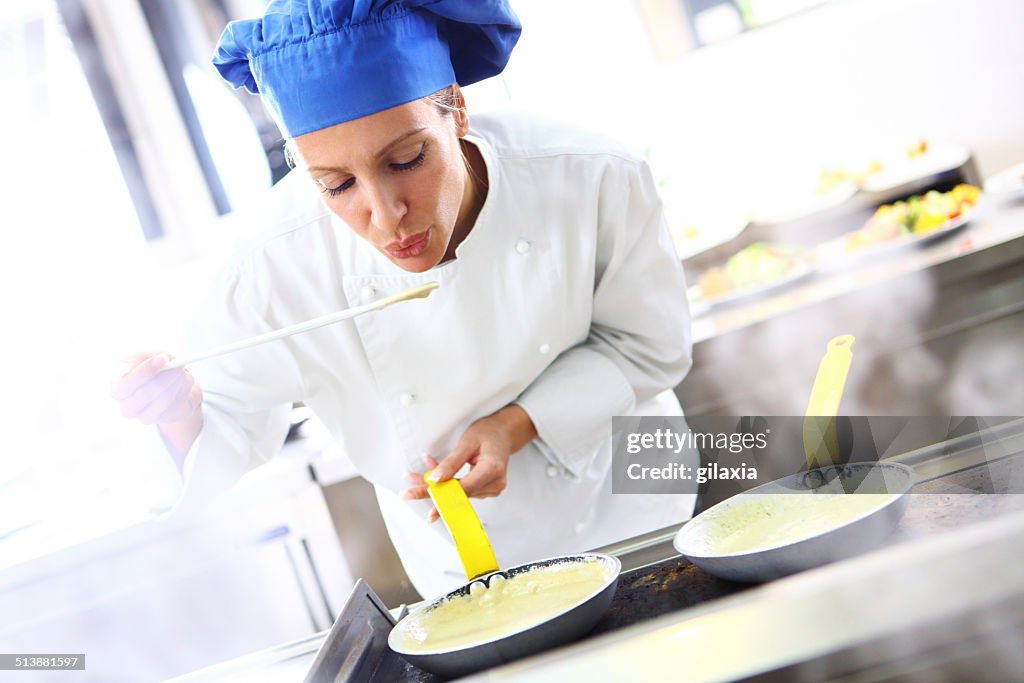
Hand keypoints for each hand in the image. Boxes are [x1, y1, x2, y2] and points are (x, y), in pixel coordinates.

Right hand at [111, 352, 203, 458]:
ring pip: (161, 401)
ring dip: (176, 384)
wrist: (170, 384)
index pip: (124, 384)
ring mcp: (138, 415)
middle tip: (179, 365)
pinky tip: (184, 382)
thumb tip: (163, 359)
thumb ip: (153, 357)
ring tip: (183, 372)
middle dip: (165, 377)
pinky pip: (172, 407)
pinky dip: (182, 392)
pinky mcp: (155, 420)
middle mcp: (124, 402)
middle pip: (143, 395)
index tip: (162, 359)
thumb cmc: (155, 368)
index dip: (144, 372)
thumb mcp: (151, 356)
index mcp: (116, 383)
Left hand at [400, 405, 536, 522]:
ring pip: (456, 493)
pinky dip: (445, 484)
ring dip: (436, 486)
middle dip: (431, 491)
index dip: (439, 494)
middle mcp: (494, 483)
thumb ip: (451, 462)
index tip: (419, 495)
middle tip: (407, 493)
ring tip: (414, 476)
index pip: (462, 489)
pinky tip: (430, 475)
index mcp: (492, 470)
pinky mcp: (484, 490)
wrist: (504, 433)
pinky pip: (461, 490)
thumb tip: (434, 480)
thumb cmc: (489, 433)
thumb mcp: (467, 442)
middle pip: (456, 495)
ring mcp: (491, 489)